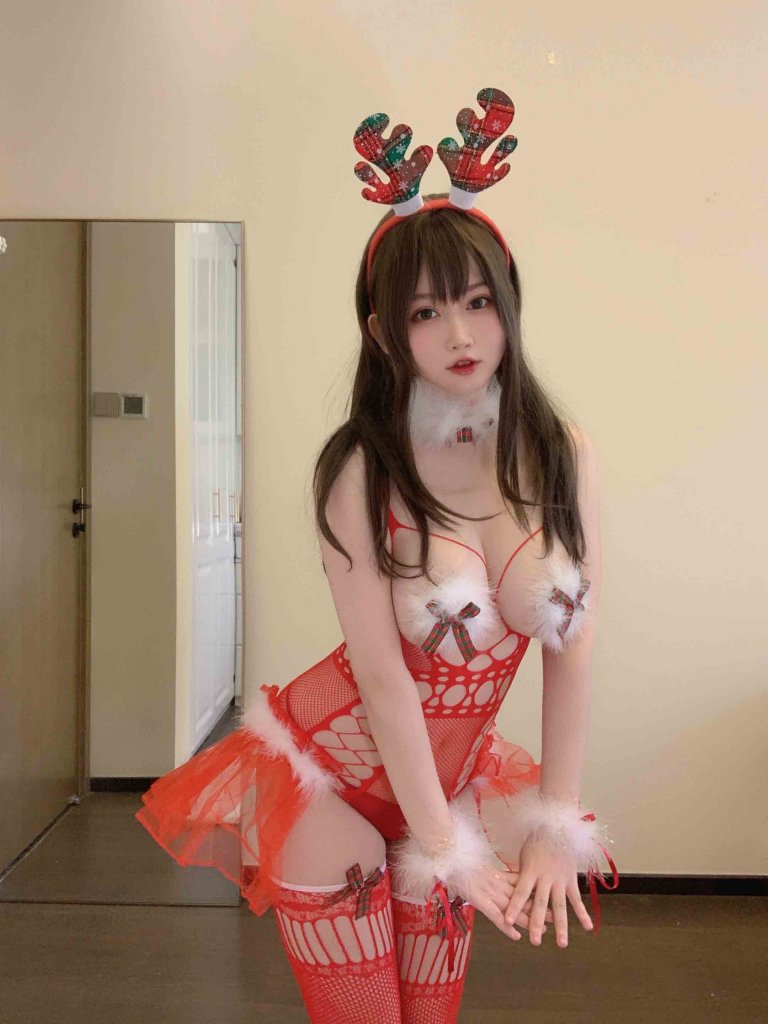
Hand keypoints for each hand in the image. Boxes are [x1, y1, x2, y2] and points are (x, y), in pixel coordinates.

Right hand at [459, 861, 553, 941]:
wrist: (447, 859)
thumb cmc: (458, 863)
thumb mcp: (477, 867)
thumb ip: (489, 872)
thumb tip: (496, 873)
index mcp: (498, 875)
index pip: (521, 885)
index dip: (534, 893)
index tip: (549, 897)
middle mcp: (498, 884)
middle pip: (523, 897)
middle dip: (539, 907)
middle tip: (556, 915)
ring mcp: (491, 892)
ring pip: (514, 909)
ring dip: (528, 920)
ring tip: (543, 931)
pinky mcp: (481, 900)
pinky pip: (496, 916)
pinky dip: (506, 927)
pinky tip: (516, 937)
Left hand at [503, 833, 593, 947]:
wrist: (558, 826)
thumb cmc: (536, 841)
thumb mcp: (524, 855)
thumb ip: (521, 875)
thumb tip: (511, 891)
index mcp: (530, 870)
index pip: (520, 892)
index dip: (514, 906)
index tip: (506, 921)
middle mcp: (545, 877)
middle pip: (540, 903)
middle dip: (537, 923)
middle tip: (534, 942)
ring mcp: (560, 879)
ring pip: (560, 905)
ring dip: (561, 926)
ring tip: (561, 944)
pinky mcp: (571, 879)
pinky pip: (577, 899)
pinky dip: (583, 913)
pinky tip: (588, 928)